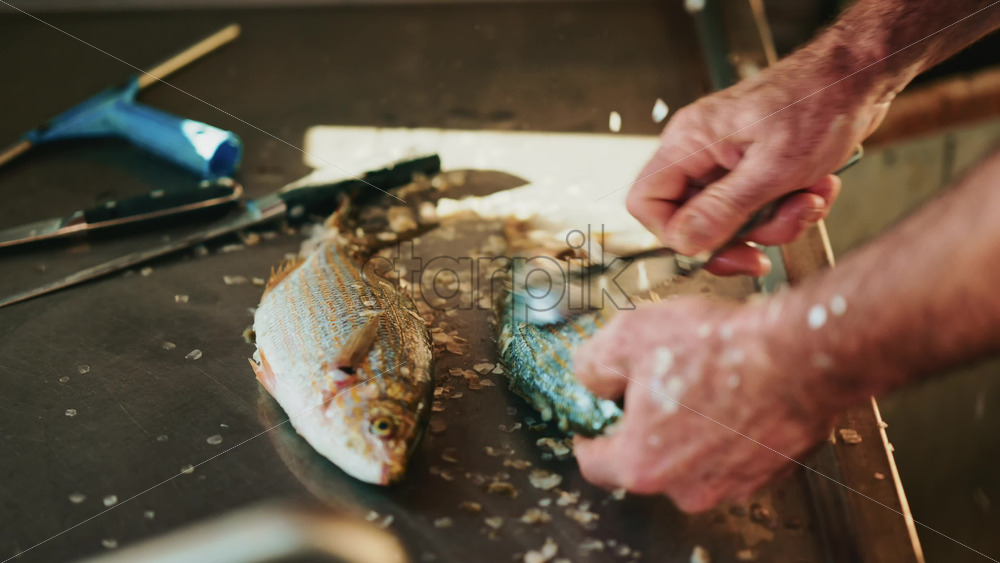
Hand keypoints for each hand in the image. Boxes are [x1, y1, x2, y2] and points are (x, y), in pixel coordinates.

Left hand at [572, 297, 838, 511]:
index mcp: (642, 463)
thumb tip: (592, 379)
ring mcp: (733, 484)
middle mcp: (687, 487)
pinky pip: (734, 454)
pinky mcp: (770, 471)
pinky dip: (728, 430)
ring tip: (701, 381)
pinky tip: (733, 391)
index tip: (589, 429)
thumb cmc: (718, 348)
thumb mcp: (628, 336)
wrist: (798, 354)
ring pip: (692, 459)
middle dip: (645, 426)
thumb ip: (593, 364)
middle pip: (647, 460)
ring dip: (690, 429)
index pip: (595, 465)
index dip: (588, 440)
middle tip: (656, 385)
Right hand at [626, 54, 890, 275]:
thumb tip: (686, 243)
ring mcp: (728, 163)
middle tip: (772, 235)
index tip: (711, 246)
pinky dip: (791, 209)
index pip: (647, 202)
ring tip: (808, 198)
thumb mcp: (772, 167)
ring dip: (777, 222)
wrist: (858, 77)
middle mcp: (701, 153)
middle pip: (694, 221)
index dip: (673, 234)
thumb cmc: (818, 102)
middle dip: (742, 234)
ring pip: (733, 222)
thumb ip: (724, 209)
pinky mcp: (755, 171)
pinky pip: (760, 210)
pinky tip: (816, 188)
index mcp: (689, 143)